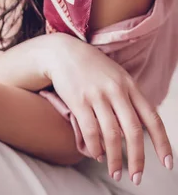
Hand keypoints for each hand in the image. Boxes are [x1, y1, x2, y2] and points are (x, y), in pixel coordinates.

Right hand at [36, 32, 172, 183]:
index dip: (162, 143)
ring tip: (116, 172)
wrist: (63, 52)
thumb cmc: (93, 67)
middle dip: (137, 159)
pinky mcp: (79, 100)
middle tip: (137, 178)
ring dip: (115, 159)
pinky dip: (95, 147)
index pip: (152, 118)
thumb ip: (129, 99)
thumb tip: (138, 129)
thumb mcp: (117, 76)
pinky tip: (97, 155)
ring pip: (111, 135)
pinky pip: (90, 130)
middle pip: (133, 131)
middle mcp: (116, 90)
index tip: (168, 163)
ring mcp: (97, 95)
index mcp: (129, 85)